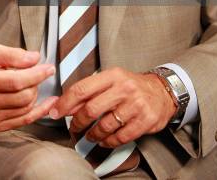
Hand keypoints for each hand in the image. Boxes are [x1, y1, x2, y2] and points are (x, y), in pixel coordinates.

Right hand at [0, 44, 57, 130]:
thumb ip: (13, 54)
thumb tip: (35, 58)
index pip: (17, 81)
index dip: (37, 74)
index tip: (49, 68)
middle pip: (23, 96)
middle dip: (36, 83)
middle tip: (37, 73)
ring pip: (25, 109)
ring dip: (35, 95)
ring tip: (33, 84)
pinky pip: (23, 121)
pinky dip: (38, 112)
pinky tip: (48, 104)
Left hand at [49, 67, 176, 147]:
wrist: (162, 91)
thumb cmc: (131, 86)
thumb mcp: (112, 80)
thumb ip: (90, 90)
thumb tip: (63, 103)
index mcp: (113, 75)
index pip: (82, 88)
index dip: (65, 102)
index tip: (55, 112)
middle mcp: (124, 88)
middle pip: (91, 109)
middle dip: (78, 122)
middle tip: (74, 127)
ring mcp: (136, 105)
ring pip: (105, 125)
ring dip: (93, 134)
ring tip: (90, 136)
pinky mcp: (145, 121)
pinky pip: (120, 137)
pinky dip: (108, 142)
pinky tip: (105, 140)